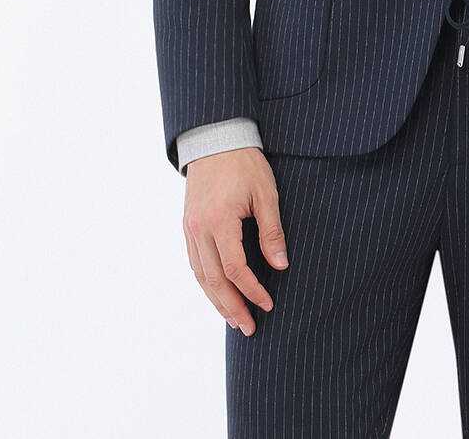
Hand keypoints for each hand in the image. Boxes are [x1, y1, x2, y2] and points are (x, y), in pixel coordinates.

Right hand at [183, 147, 288, 335]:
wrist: (216, 139)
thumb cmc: (245, 164)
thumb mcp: (265, 194)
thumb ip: (271, 232)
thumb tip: (280, 266)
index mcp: (219, 220)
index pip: (235, 269)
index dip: (252, 291)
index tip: (268, 304)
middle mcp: (199, 229)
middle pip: (213, 280)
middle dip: (232, 307)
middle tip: (249, 328)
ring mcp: (189, 228)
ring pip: (200, 275)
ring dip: (216, 301)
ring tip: (233, 320)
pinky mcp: (187, 225)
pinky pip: (195, 262)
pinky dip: (206, 283)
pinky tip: (218, 294)